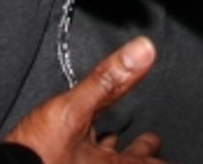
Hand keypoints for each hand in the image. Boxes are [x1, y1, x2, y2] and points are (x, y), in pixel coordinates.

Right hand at [4, 35, 164, 162]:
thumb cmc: (35, 156)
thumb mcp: (72, 110)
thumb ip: (108, 81)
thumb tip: (144, 50)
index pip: (150, 163)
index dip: (160, 155)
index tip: (167, 146)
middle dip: (143, 153)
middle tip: (154, 140)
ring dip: (118, 154)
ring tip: (125, 140)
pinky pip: (85, 163)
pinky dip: (93, 153)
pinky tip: (86, 142)